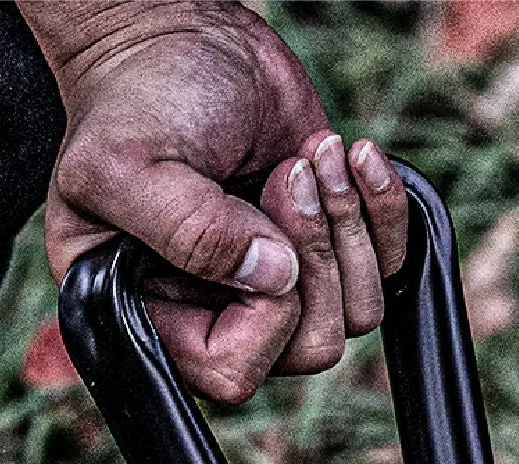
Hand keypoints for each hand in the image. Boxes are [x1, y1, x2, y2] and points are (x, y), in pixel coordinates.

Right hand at [25, 1, 406, 399]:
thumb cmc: (136, 99)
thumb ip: (191, 232)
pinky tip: (352, 156)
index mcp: (157, 317)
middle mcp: (222, 312)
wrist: (176, 36)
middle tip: (286, 176)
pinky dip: (383, 209)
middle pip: (309, 348)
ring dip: (347, 227)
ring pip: (356, 312)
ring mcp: (279, 282)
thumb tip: (274, 275)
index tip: (261, 238)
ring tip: (311, 157)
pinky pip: (388, 265)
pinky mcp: (326, 242)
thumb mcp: (131, 165)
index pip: (232, 372)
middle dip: (314, 259)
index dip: (264, 320)